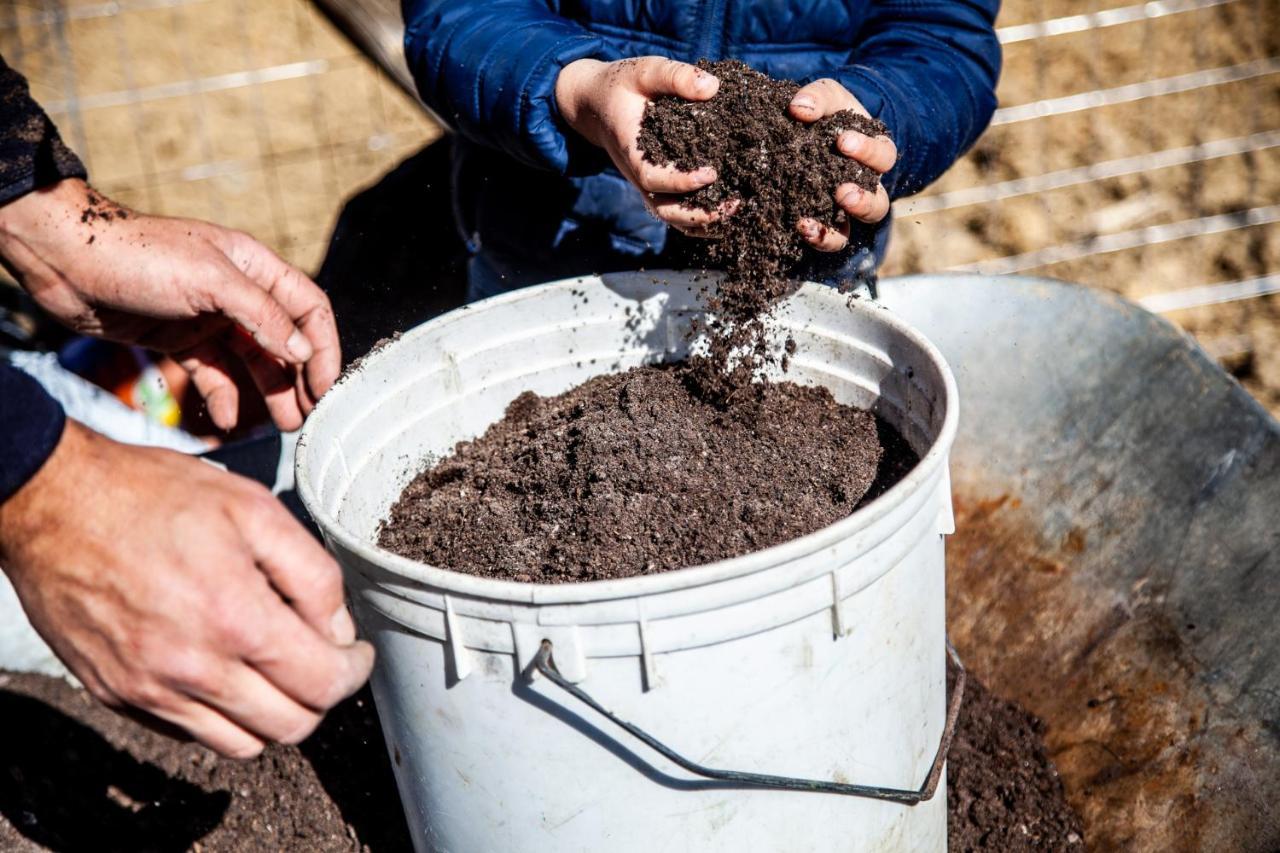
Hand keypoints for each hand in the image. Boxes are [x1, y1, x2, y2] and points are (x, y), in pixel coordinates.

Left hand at [0, 178, 338, 431]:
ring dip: (271, 393)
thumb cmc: (138, 256)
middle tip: (313, 414)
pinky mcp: (180, 339)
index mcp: (254, 266)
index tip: (328, 385)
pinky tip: (223, 420)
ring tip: (287, 425)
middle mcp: (237, 292)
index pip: (308, 308)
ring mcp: (209, 317)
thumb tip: (302, 351)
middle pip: (286, 340)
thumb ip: (262, 316)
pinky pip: (213, 374)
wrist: (65, 262)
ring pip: (253, 361)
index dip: (324, 346)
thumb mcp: (211, 280)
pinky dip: (222, 397)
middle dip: (302, 377)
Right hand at [0, 420, 374, 756]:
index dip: (354, 670)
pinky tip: (223, 666)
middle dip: (319, 696)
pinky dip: (220, 713)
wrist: (54, 503)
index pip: (323, 683)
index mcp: (234, 618)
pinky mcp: (117, 694)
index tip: (355, 653)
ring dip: (271, 712)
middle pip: (290, 726)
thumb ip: (311, 574)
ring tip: (273, 665)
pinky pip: (189, 733)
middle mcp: (192, 667)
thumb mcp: (253, 509)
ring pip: (242, 742)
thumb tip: (337, 628)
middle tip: (321, 661)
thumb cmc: (152, 496)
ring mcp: (150, 689)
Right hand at [556, 57, 736, 235]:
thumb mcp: (644, 70)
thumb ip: (675, 76)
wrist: (596, 104)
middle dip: (698, 214)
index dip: (681, 182)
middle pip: (664, 210)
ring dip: (703, 222)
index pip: (653, 177)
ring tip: (736, 211)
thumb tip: (713, 87)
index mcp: (632, 149)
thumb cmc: (622, 84)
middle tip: (734, 204)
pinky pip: (676, 210)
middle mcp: (638, 174)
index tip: (711, 173)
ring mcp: (646, 183)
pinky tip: (727, 210)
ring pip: (671, 216)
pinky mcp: (657, 184)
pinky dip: (700, 218)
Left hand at [788, 79, 896, 251]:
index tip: (842, 141)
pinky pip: (832, 239)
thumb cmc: (827, 113)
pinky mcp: (826, 223)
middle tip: (842, 191)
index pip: (882, 155)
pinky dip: (821, 237)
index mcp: (874, 154)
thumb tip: (799, 108)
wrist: (809, 130)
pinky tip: (802, 227)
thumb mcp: (828, 97)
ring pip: (855, 228)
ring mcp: (847, 209)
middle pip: (878, 201)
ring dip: (839, 227)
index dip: (866, 151)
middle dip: (862, 198)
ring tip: (817, 220)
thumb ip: (818, 97)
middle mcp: (866, 186)